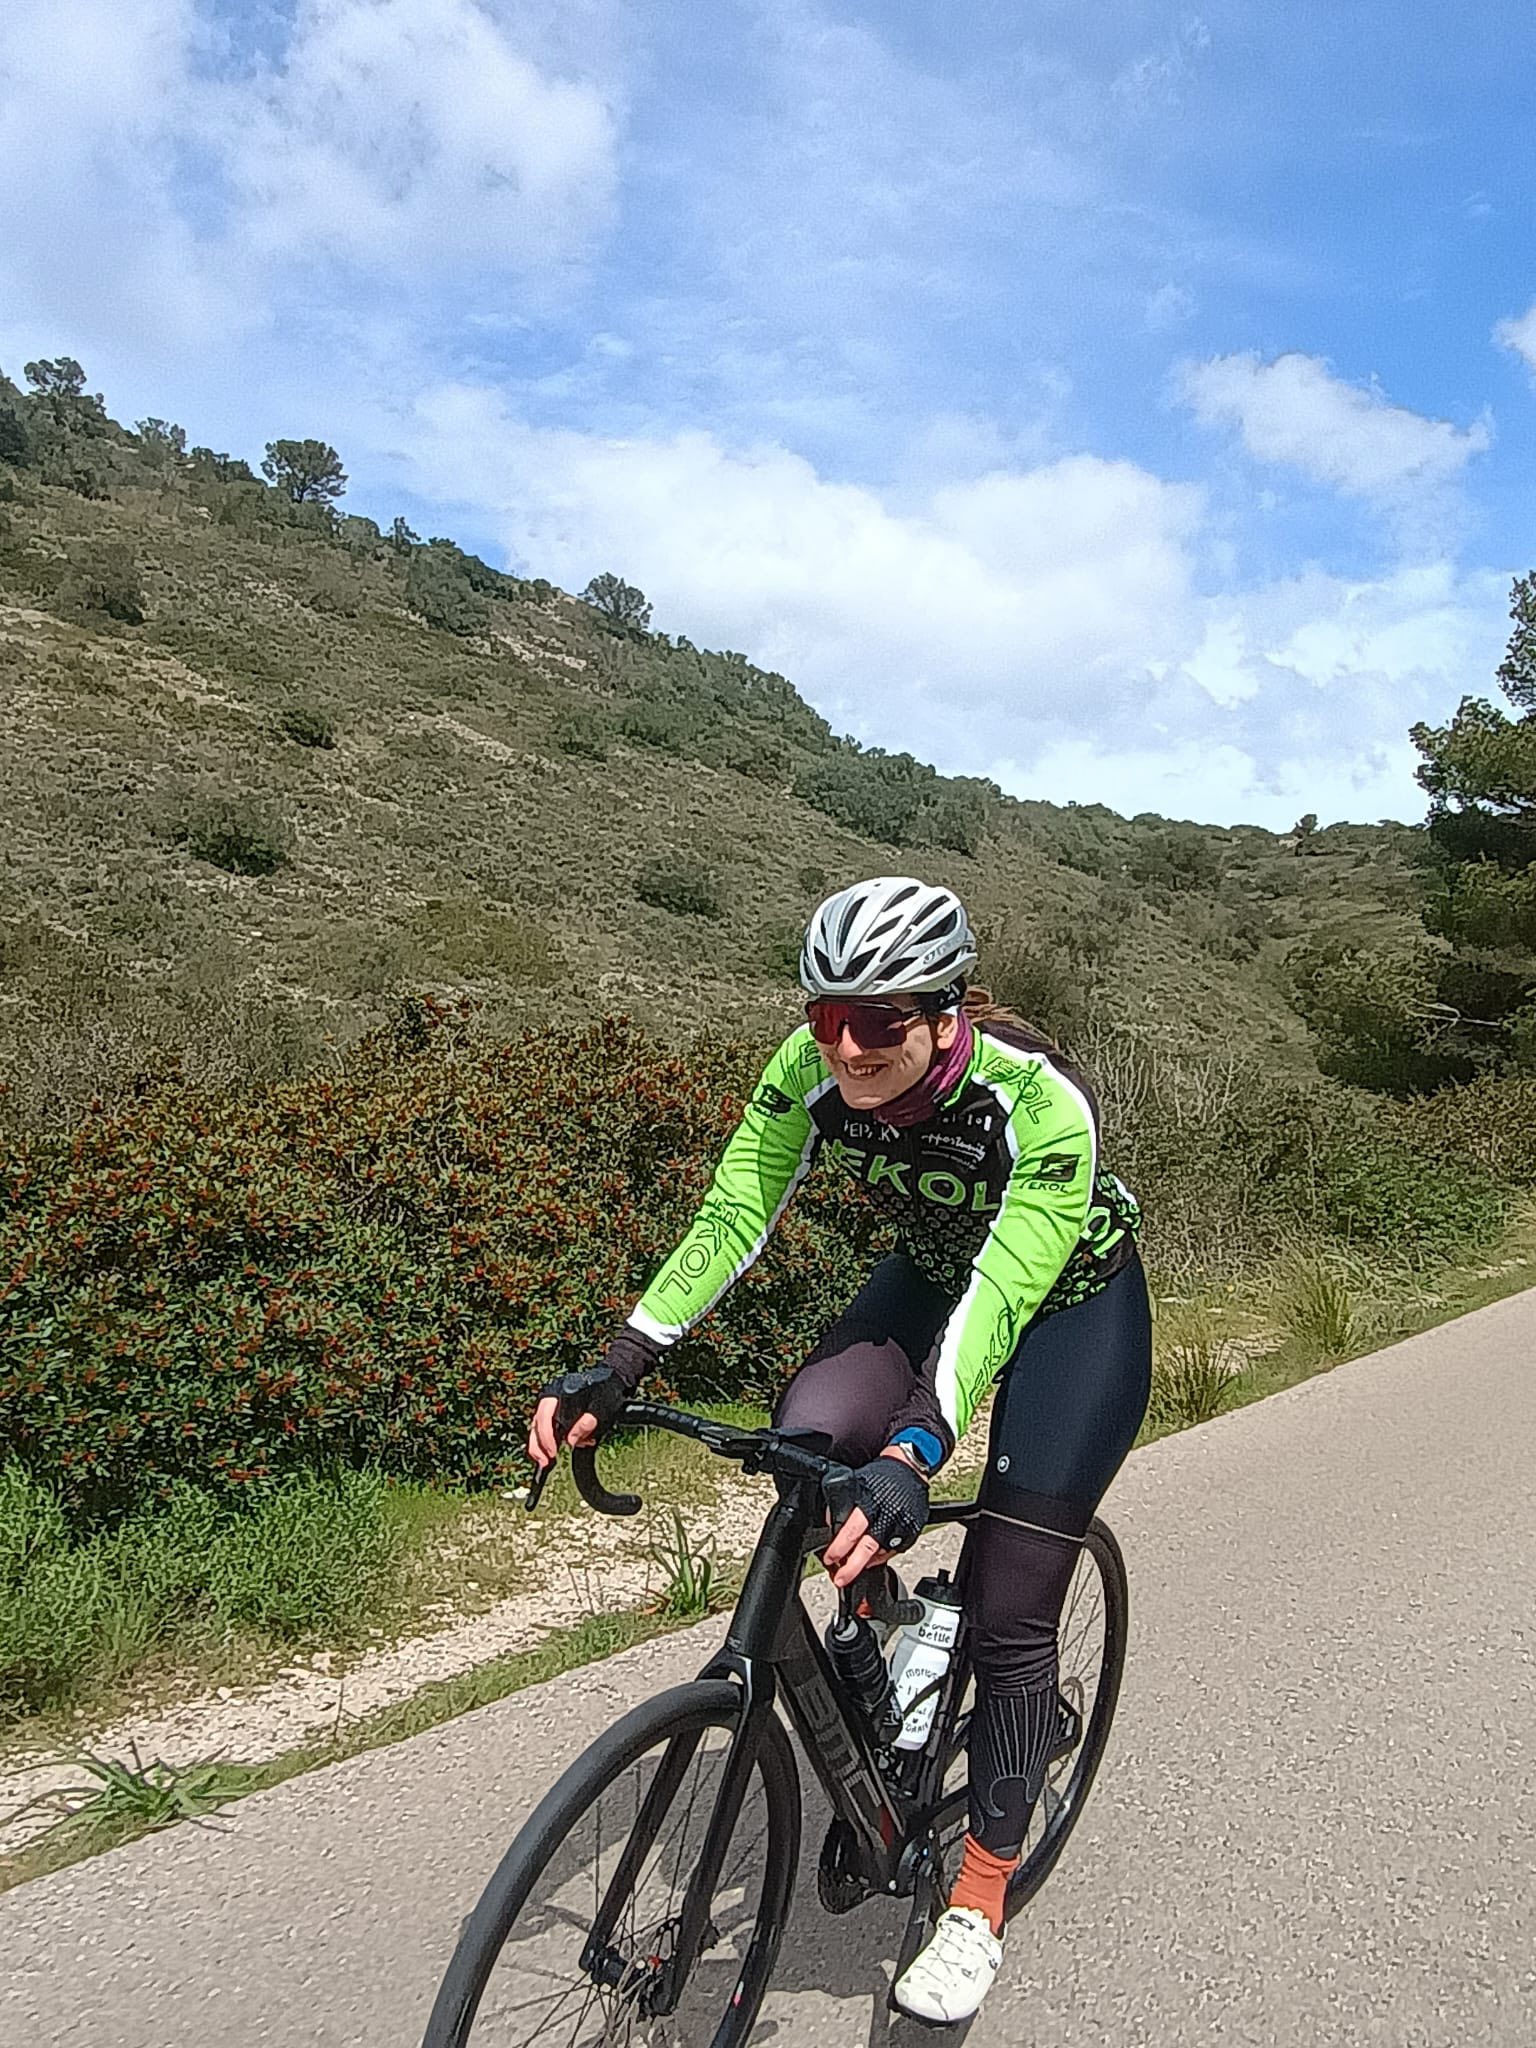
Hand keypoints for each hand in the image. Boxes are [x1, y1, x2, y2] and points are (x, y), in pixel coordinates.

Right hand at [527, 1395, 600, 1467]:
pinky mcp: (557, 1416)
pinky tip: (554, 1455)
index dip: (546, 1436)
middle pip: (537, 1424)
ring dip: (539, 1447)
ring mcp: (553, 1408)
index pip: (544, 1416)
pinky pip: (546, 1430)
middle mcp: (552, 1400)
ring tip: (545, 1462)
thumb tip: (570, 1441)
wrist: (612, 1385)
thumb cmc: (606, 1393)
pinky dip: (547, 1444)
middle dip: (539, 1445)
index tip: (553, 1452)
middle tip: (545, 1462)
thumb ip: (586, 1424)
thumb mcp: (601, 1407)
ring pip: (537, 1428)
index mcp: (559, 1394)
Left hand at [823, 1448, 928, 1589]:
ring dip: (865, 1565)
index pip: (852, 1530)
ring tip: (851, 1573)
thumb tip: (831, 1524)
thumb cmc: (882, 1475)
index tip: (829, 1558)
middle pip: (867, 1548)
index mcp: (869, 1502)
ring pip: (881, 1552)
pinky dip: (880, 1558)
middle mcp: (886, 1515)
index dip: (839, 1548)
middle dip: (851, 1567)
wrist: (910, 1467)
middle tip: (840, 1579)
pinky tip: (870, 1562)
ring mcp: (900, 1525)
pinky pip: (894, 1550)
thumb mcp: (856, 1483)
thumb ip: (845, 1504)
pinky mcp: (911, 1531)